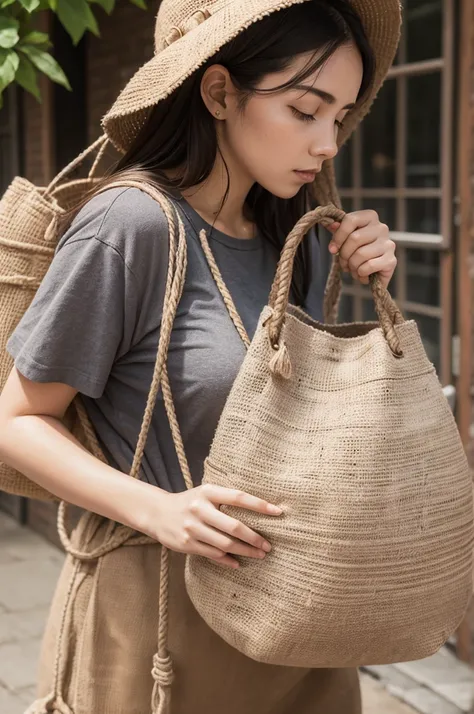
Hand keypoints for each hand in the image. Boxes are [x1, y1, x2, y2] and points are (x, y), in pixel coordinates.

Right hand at [151, 484, 281, 568]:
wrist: (157, 512)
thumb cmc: (190, 502)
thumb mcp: (205, 493)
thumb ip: (226, 499)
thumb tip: (260, 509)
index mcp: (208, 492)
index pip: (238, 497)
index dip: (260, 505)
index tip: (278, 512)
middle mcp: (199, 509)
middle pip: (234, 526)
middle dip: (255, 538)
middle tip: (269, 546)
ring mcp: (192, 528)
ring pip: (225, 544)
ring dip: (246, 551)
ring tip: (260, 555)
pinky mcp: (186, 544)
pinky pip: (213, 555)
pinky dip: (228, 560)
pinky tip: (238, 562)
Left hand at [327, 210, 396, 287]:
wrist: (372, 273)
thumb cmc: (357, 252)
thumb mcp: (345, 239)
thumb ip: (338, 231)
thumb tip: (332, 225)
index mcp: (370, 217)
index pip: (351, 220)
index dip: (338, 236)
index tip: (333, 249)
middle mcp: (382, 228)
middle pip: (354, 239)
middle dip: (344, 255)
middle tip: (344, 263)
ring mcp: (388, 244)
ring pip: (360, 254)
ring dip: (352, 266)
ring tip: (354, 269)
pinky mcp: (391, 260)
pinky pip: (368, 266)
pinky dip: (361, 273)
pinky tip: (363, 274)